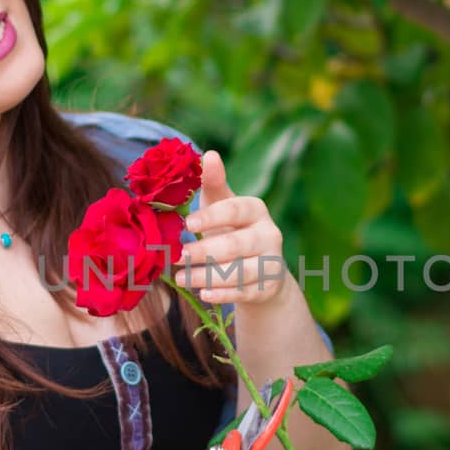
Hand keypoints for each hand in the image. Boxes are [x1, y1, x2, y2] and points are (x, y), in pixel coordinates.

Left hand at [171, 150, 287, 305]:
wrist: (262, 269)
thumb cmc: (233, 229)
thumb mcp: (222, 205)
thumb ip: (213, 183)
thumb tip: (209, 154)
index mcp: (256, 209)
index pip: (235, 209)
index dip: (212, 216)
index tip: (187, 222)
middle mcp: (269, 234)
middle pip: (236, 244)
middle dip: (205, 251)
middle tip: (177, 256)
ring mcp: (272, 262)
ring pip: (240, 271)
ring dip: (207, 276)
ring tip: (181, 279)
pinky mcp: (268, 287)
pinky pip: (244, 292)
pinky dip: (223, 294)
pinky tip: (203, 294)